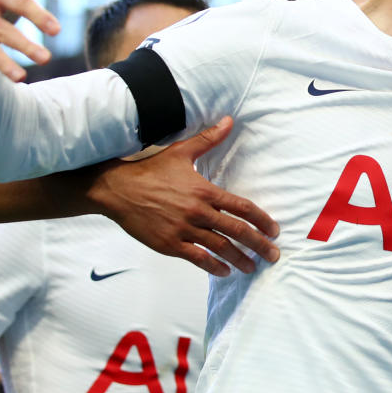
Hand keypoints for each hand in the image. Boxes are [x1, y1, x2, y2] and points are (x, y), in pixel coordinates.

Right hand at [87, 117, 279, 275]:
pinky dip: (213, 267)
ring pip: (220, 248)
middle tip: (273, 255)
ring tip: (252, 267)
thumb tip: (229, 121)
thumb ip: (209, 139)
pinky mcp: (169, 244)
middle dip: (259, 245)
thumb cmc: (150, 170)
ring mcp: (184, 230)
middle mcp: (198, 212)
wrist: (118, 189)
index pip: (241, 207)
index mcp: (204, 191)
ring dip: (240, 259)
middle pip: (237, 231)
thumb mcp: (181, 151)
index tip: (274, 230)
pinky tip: (224, 272)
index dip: (262, 220)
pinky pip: (197, 258)